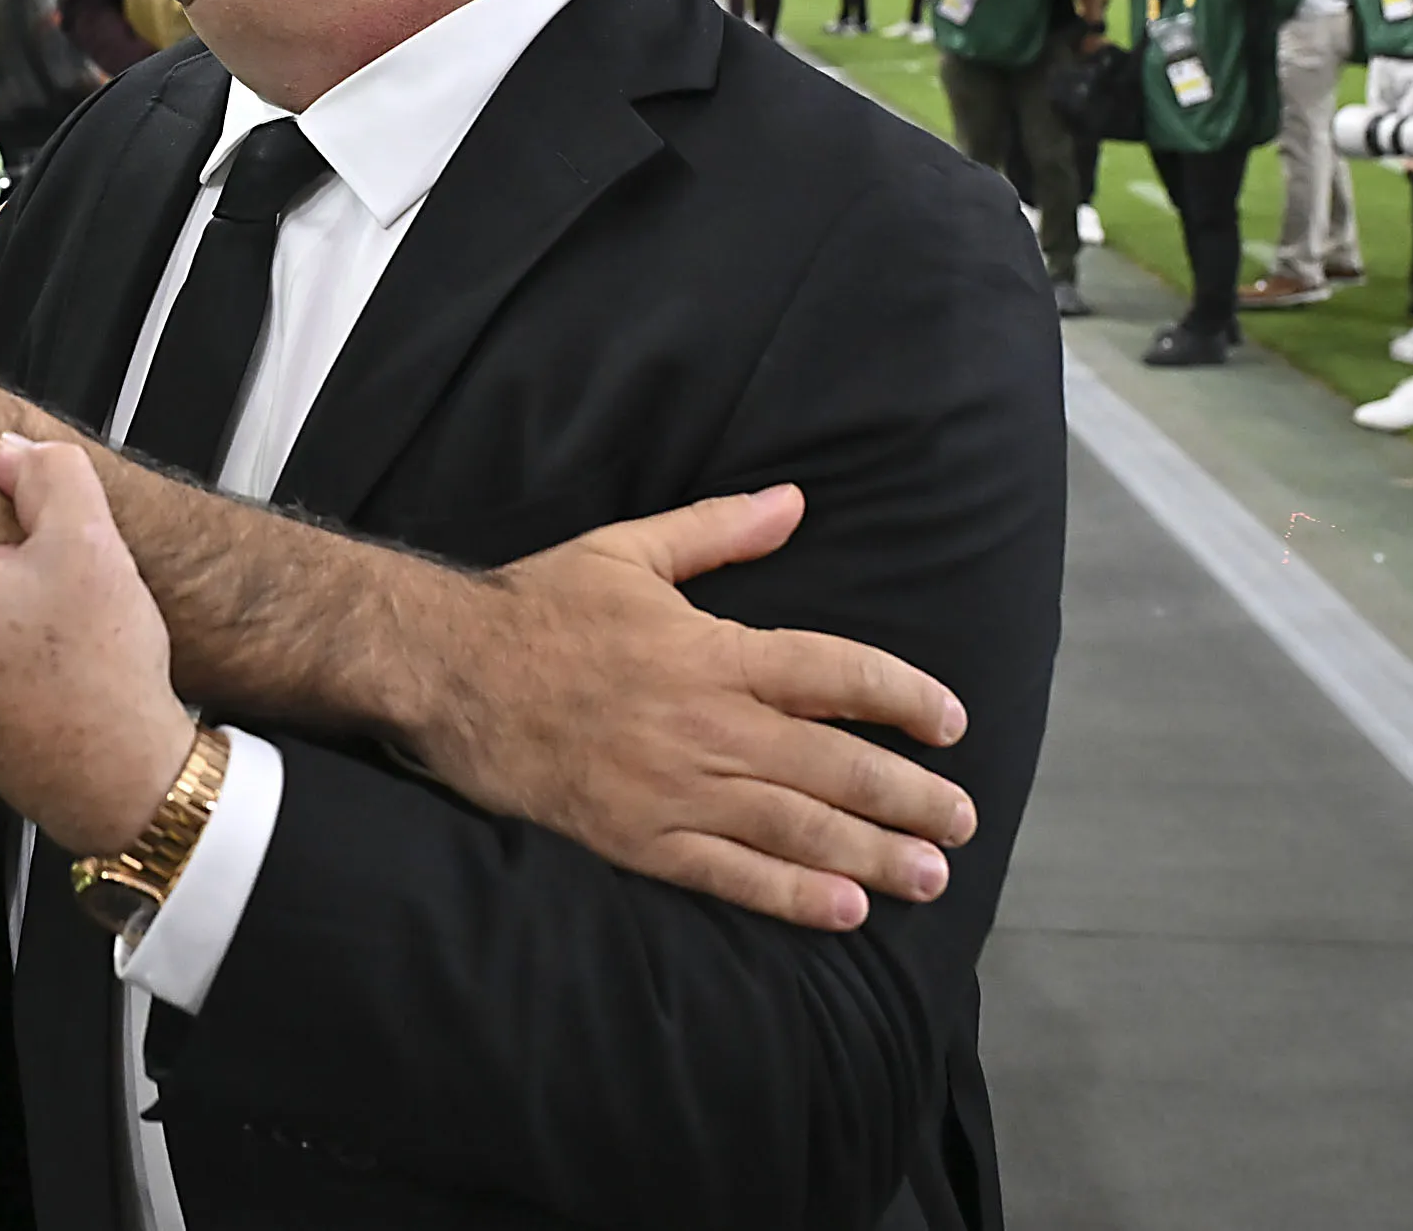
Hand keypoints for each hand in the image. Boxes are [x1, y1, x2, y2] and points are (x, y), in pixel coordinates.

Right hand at [397, 486, 973, 931]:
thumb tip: (794, 501)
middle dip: (909, 797)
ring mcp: (675, 789)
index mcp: (714, 651)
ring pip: (796, 828)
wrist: (450, 672)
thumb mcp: (628, 551)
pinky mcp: (638, 839)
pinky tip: (842, 911)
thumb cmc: (538, 607)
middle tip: (962, 823)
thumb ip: (718, 530)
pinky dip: (789, 896)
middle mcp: (708, 725)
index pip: (836, 674)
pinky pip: (728, 873)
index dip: (903, 698)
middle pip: (835, 766)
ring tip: (929, 877)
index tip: (951, 723)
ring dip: (872, 855)